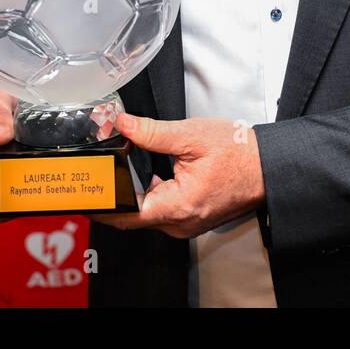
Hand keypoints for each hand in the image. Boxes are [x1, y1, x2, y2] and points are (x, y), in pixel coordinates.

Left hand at [90, 114, 265, 238]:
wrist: (267, 167)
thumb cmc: (239, 154)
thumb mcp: (192, 135)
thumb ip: (152, 132)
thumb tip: (122, 124)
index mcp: (177, 206)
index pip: (124, 214)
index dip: (100, 202)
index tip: (82, 187)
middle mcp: (179, 223)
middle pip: (130, 215)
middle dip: (111, 192)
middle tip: (93, 168)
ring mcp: (184, 224)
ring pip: (143, 212)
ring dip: (129, 191)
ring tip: (114, 164)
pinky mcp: (188, 217)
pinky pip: (158, 209)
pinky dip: (146, 192)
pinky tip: (142, 171)